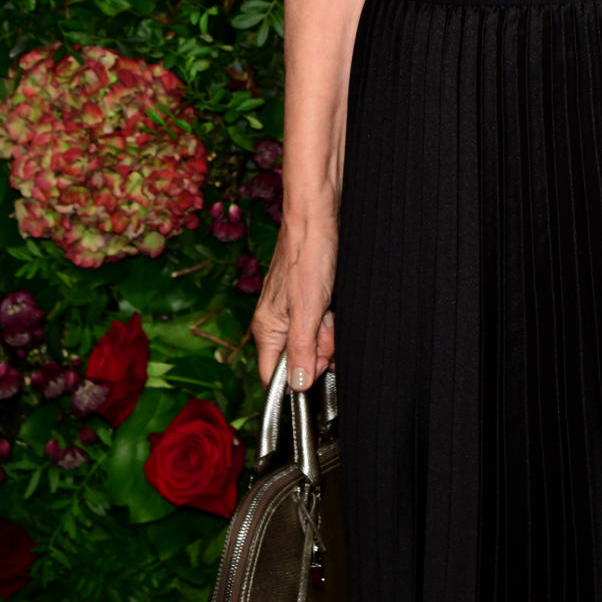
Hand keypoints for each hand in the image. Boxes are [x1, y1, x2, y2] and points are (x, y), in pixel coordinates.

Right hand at [250, 213, 337, 391]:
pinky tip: (334, 301)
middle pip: (301, 359)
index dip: (298, 380)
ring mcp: (293, 309)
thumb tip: (298, 386)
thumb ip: (301, 349)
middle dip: (320, 349)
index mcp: (267, 328)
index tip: (316, 372)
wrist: (319, 216)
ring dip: (329, 330)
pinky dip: (332, 315)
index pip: (273, 376)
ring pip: (315, 340)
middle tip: (326, 325)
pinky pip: (323, 321)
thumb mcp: (307, 310)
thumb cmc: (308, 254)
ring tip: (330, 307)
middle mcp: (276, 322)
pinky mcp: (309, 297)